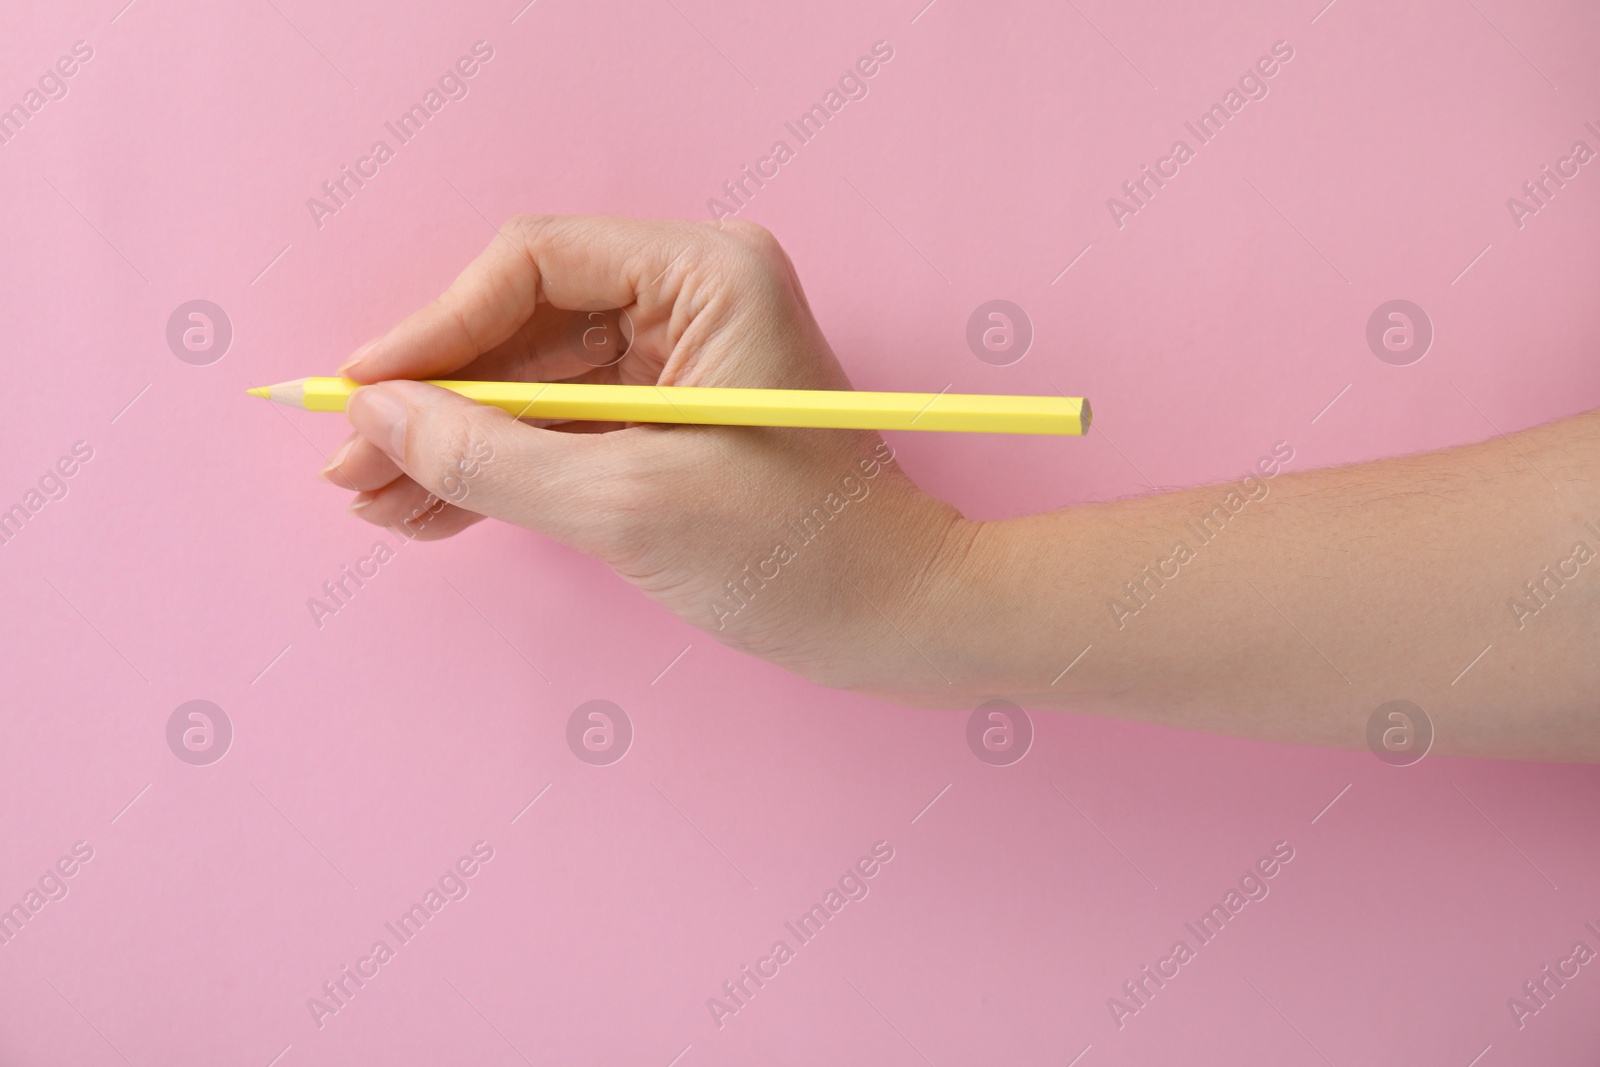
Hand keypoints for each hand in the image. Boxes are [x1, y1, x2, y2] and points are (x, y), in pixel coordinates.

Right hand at [323, 215, 970, 692]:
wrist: (899, 622)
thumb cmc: (800, 558)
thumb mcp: (629, 506)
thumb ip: (492, 456)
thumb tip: (378, 419)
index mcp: (707, 275)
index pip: (532, 265)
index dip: (434, 329)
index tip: (360, 397)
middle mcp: (693, 297)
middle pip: (523, 325)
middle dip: (435, 402)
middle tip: (349, 468)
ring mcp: (682, 359)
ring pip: (534, 383)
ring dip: (454, 444)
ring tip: (374, 506)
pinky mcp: (673, 418)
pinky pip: (565, 427)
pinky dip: (502, 469)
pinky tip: (431, 510)